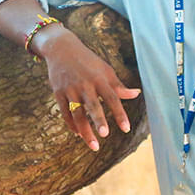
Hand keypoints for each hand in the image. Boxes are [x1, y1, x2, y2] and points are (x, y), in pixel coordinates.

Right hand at [33, 26, 140, 150]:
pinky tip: (79, 134)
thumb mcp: (105, 70)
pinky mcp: (58, 92)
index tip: (126, 129)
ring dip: (85, 130)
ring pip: (77, 113)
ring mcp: (70, 89)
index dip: (119, 113)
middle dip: (99, 120)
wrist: (61, 48)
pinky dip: (72, 124)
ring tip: (94, 146)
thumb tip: (136, 94)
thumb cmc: (87, 61)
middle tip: (105, 134)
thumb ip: (118, 85)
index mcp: (99, 78)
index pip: (112, 98)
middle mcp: (85, 84)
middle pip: (93, 105)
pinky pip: (65, 112)